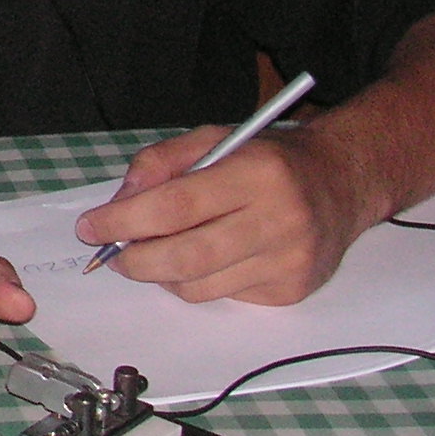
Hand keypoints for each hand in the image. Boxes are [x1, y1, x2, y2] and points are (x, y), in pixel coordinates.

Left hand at [74, 123, 371, 304]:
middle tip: (112, 254)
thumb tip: (120, 202)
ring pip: (201, 287)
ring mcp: (289, 261)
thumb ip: (161, 162)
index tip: (90, 227)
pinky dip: (199, 282)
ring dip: (162, 275)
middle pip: (186, 256)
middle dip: (135, 259)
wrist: (344, 182)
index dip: (124, 221)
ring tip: (152, 255)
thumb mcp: (214, 138)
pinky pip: (225, 296)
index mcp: (256, 172)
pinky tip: (204, 259)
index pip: (176, 205)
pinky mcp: (292, 290)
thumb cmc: (269, 158)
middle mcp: (279, 219)